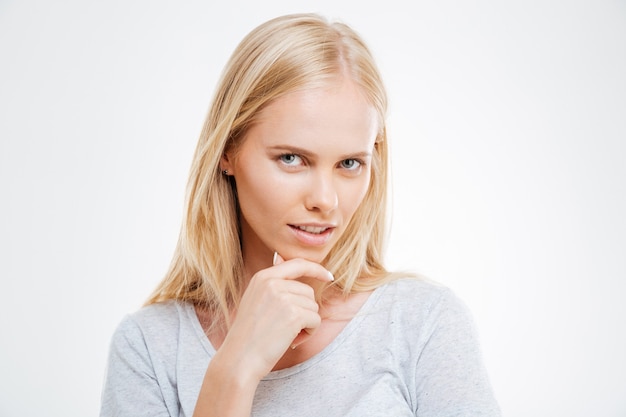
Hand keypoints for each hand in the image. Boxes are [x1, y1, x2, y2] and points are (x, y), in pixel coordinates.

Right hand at [219, 253, 333, 380]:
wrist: (239, 359)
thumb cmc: (248, 335)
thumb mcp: (254, 298)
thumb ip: (272, 282)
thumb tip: (284, 259)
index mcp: (262, 277)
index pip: (297, 264)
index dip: (316, 269)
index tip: (328, 276)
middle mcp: (272, 282)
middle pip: (308, 291)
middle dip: (304, 311)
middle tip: (288, 328)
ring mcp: (283, 297)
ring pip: (313, 306)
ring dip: (306, 324)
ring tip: (286, 335)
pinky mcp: (294, 314)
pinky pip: (316, 320)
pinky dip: (309, 333)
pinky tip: (292, 340)